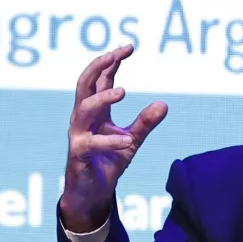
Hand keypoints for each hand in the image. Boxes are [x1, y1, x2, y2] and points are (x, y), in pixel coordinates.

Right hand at [61, 46, 166, 230]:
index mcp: (95, 112)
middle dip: (97, 67)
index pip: (99, 80)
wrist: (91, 194)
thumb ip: (145, 123)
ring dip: (102, 98)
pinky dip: (111, 141)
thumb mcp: (132, 141)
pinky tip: (127, 140)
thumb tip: (164, 104)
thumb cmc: (108, 163)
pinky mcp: (78, 156)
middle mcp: (82, 119)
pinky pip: (92, 144)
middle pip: (83, 85)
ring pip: (83, 110)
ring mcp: (78, 136)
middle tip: (114, 55)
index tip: (128, 47)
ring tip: (123, 91)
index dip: (111, 62)